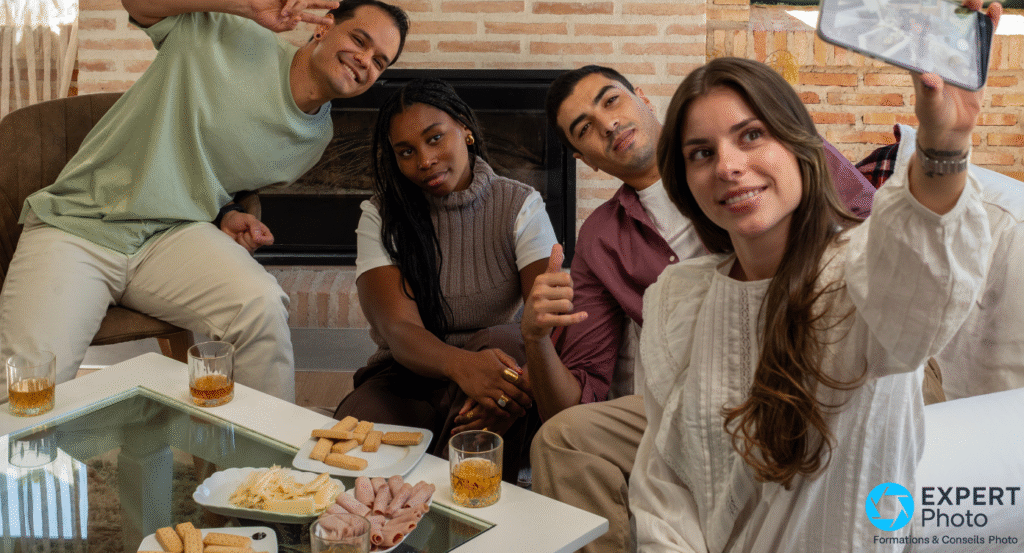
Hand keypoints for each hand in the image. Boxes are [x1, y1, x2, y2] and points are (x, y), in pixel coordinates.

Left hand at [220, 210, 273, 252]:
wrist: (226, 223)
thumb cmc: (238, 219)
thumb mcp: (248, 218)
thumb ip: (255, 225)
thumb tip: (258, 238)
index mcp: (263, 231)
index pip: (270, 240)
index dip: (264, 240)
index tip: (256, 237)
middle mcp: (259, 239)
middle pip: (258, 244)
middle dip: (249, 237)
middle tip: (245, 231)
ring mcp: (251, 244)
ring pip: (250, 248)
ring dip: (243, 240)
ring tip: (241, 233)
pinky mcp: (244, 248)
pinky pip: (244, 250)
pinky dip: (239, 243)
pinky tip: (238, 238)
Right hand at [245, 0, 337, 31]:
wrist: (251, 7)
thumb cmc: (263, 17)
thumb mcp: (277, 27)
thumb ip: (288, 26)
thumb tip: (298, 20)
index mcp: (294, 14)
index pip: (310, 17)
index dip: (320, 19)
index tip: (331, 22)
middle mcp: (294, 5)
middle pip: (312, 4)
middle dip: (324, 4)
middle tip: (336, 4)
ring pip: (302, 2)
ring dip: (305, 6)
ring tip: (305, 9)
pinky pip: (291, 1)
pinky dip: (291, 7)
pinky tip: (286, 12)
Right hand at [451, 348, 532, 417]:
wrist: (460, 364)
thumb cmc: (479, 358)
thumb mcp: (495, 352)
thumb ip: (509, 360)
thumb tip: (521, 371)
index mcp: (501, 369)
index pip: (519, 380)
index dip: (528, 389)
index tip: (533, 393)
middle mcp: (495, 380)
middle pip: (515, 393)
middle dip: (525, 401)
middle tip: (530, 405)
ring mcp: (487, 389)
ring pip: (506, 402)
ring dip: (516, 409)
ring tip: (522, 412)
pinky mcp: (479, 397)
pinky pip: (492, 408)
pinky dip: (501, 413)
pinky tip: (507, 414)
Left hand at [451, 398, 515, 435]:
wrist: (519, 392)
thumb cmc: (500, 389)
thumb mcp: (484, 392)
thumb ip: (471, 402)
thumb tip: (461, 412)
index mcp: (482, 409)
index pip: (467, 417)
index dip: (460, 420)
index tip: (455, 421)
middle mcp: (488, 419)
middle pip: (471, 427)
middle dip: (461, 430)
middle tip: (453, 432)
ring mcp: (496, 425)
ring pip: (482, 435)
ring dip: (472, 438)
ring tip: (465, 440)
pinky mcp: (505, 428)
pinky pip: (494, 437)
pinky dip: (487, 440)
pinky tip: (480, 441)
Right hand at [521, 244, 587, 340]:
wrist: (530, 323)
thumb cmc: (542, 298)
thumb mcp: (546, 280)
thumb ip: (554, 263)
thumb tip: (557, 245)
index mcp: (540, 279)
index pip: (567, 278)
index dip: (569, 285)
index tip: (562, 289)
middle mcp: (537, 291)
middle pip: (569, 292)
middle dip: (569, 298)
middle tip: (561, 301)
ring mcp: (539, 307)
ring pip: (567, 305)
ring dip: (569, 309)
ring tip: (561, 310)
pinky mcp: (542, 321)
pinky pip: (565, 319)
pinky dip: (576, 318)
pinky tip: (584, 316)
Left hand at [912, 0, 1000, 149]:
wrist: (952, 127)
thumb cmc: (933, 115)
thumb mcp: (930, 105)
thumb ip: (929, 92)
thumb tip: (928, 78)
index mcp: (921, 63)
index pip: (917, 40)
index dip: (919, 23)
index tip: (919, 10)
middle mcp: (938, 55)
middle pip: (942, 29)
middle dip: (947, 13)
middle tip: (955, 1)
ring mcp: (957, 56)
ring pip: (963, 31)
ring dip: (968, 14)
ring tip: (974, 0)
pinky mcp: (976, 61)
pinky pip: (983, 41)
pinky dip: (988, 26)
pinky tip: (994, 10)